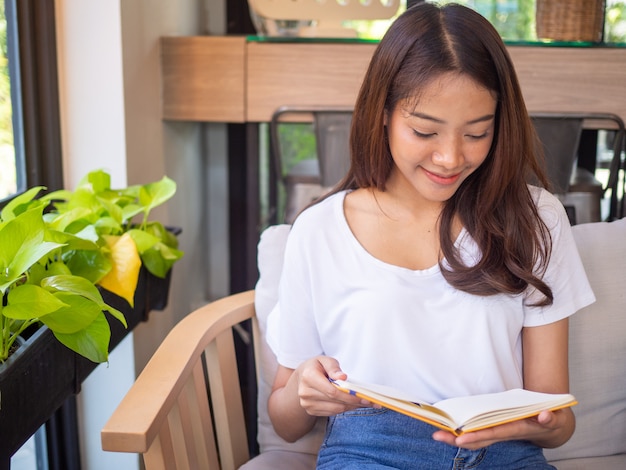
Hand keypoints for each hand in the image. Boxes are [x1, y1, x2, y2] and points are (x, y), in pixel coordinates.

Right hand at [293, 356, 377, 416]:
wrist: (302, 377)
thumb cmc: (317, 366)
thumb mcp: (325, 360)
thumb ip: (334, 367)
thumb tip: (343, 377)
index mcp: (308, 377)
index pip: (332, 391)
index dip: (349, 395)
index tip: (364, 396)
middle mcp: (305, 392)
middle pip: (335, 402)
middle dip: (355, 402)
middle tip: (371, 401)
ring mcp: (307, 404)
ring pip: (336, 409)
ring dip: (351, 406)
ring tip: (365, 402)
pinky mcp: (310, 411)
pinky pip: (332, 412)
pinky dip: (344, 408)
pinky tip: (353, 404)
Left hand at [432, 408, 573, 449]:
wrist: (550, 427)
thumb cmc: (550, 420)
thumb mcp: (554, 419)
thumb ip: (550, 418)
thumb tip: (545, 416)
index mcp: (516, 429)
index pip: (492, 434)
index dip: (476, 436)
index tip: (460, 438)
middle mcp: (504, 432)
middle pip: (478, 439)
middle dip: (457, 439)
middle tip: (437, 435)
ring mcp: (498, 431)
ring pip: (475, 438)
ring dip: (455, 437)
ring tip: (437, 434)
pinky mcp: (495, 428)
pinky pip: (477, 433)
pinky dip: (462, 432)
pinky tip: (448, 429)